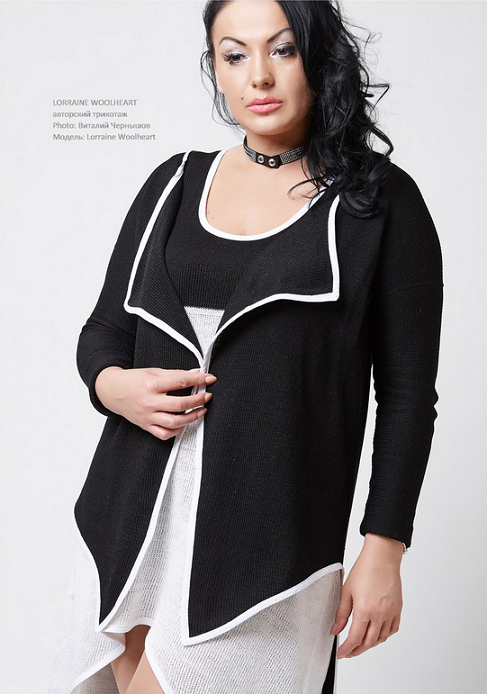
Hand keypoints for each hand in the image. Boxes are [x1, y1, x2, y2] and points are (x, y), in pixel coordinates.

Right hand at [94, 366, 216, 439]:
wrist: (112, 391)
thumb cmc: (133, 380)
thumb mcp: (154, 371)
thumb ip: (176, 374)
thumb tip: (196, 374)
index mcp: (151, 383)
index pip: (180, 381)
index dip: (198, 380)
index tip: (209, 379)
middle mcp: (149, 401)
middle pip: (179, 404)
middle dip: (198, 400)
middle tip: (207, 396)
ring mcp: (147, 416)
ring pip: (174, 422)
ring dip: (192, 417)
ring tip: (200, 410)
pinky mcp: (145, 426)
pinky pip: (164, 434)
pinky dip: (176, 430)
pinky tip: (183, 423)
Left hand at [330, 533, 402, 657]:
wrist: (382, 557)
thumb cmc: (365, 569)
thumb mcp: (346, 591)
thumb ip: (341, 614)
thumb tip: (334, 630)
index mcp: (365, 610)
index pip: (355, 639)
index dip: (346, 649)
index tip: (341, 653)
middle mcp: (380, 615)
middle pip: (368, 643)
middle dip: (357, 650)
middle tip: (349, 652)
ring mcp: (391, 613)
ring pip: (381, 638)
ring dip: (370, 644)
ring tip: (360, 643)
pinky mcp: (398, 609)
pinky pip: (392, 629)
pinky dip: (384, 635)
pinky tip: (377, 634)